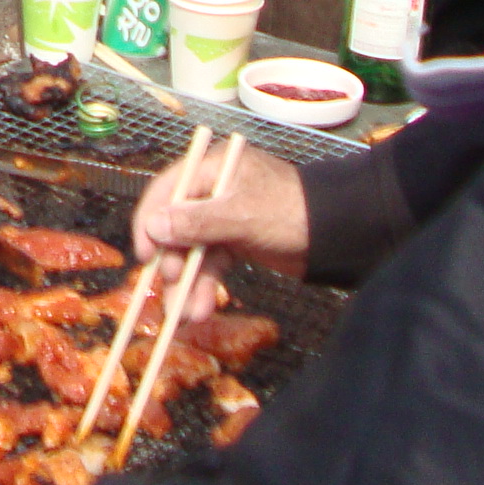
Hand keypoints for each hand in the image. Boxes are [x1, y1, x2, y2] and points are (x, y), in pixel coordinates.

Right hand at [132, 145, 308, 325]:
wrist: (338, 236)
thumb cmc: (290, 213)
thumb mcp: (242, 215)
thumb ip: (196, 222)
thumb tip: (154, 228)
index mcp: (212, 169)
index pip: (167, 192)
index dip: (150, 223)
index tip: (145, 256)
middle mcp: (213, 190)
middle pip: (177, 226)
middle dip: (173, 261)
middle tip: (170, 286)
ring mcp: (224, 218)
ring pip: (193, 250)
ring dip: (188, 282)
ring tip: (185, 314)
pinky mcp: (236, 242)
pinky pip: (212, 264)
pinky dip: (205, 286)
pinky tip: (200, 310)